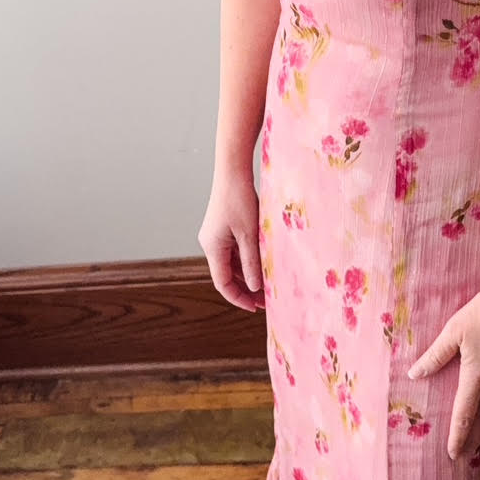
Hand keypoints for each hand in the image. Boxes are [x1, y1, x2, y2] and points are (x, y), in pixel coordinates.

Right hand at [198, 171, 265, 311]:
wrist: (233, 171)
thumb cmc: (240, 200)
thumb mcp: (249, 234)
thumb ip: (252, 262)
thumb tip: (254, 287)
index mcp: (213, 247)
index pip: (222, 282)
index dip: (238, 298)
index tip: (255, 308)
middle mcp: (211, 243)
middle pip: (226, 274)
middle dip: (245, 288)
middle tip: (266, 299)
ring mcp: (216, 235)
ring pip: (231, 263)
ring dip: (247, 274)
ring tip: (268, 283)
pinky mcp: (223, 228)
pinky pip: (234, 250)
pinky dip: (247, 259)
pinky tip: (263, 263)